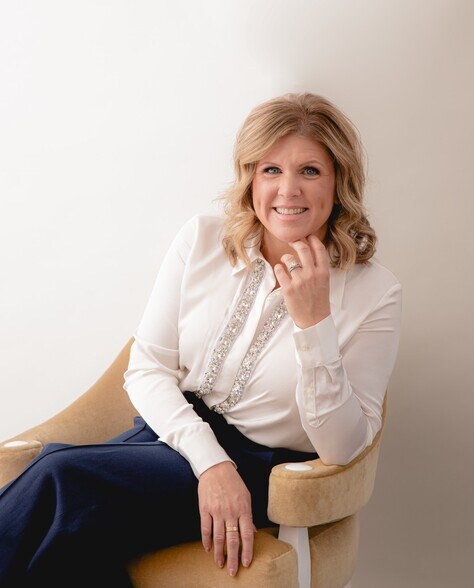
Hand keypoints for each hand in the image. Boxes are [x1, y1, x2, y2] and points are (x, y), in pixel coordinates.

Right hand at [198, 461, 254, 575]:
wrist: (216, 468)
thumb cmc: (233, 482)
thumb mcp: (246, 496)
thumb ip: (248, 515)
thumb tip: (253, 532)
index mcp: (243, 509)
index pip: (247, 534)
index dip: (247, 550)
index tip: (247, 563)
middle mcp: (231, 512)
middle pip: (233, 540)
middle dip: (234, 558)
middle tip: (233, 572)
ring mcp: (217, 511)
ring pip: (218, 537)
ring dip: (219, 553)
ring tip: (220, 564)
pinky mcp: (205, 509)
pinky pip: (205, 528)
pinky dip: (206, 540)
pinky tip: (208, 549)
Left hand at [274, 234, 330, 328]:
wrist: (314, 320)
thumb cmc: (318, 301)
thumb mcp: (324, 282)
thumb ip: (318, 267)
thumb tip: (309, 251)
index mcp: (323, 272)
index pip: (319, 248)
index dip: (312, 239)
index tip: (307, 235)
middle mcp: (312, 274)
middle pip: (302, 248)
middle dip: (296, 241)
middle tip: (292, 240)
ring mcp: (299, 281)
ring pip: (288, 258)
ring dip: (285, 258)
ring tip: (285, 262)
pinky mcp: (288, 288)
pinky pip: (279, 270)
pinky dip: (278, 268)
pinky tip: (280, 271)